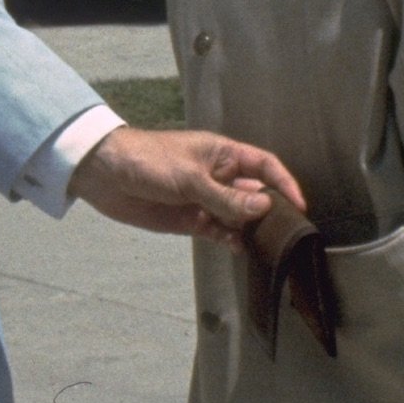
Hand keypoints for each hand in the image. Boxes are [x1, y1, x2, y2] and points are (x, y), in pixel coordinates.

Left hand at [68, 126, 304, 247]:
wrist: (104, 175)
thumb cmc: (148, 161)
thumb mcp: (190, 178)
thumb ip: (226, 198)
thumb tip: (264, 209)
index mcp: (222, 154)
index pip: (264, 166)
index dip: (283, 183)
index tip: (299, 206)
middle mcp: (219, 176)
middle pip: (255, 194)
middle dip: (271, 211)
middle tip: (288, 234)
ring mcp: (205, 199)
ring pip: (238, 216)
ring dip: (252, 229)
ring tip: (269, 246)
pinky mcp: (190, 220)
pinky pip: (219, 230)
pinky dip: (231, 239)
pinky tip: (240, 249)